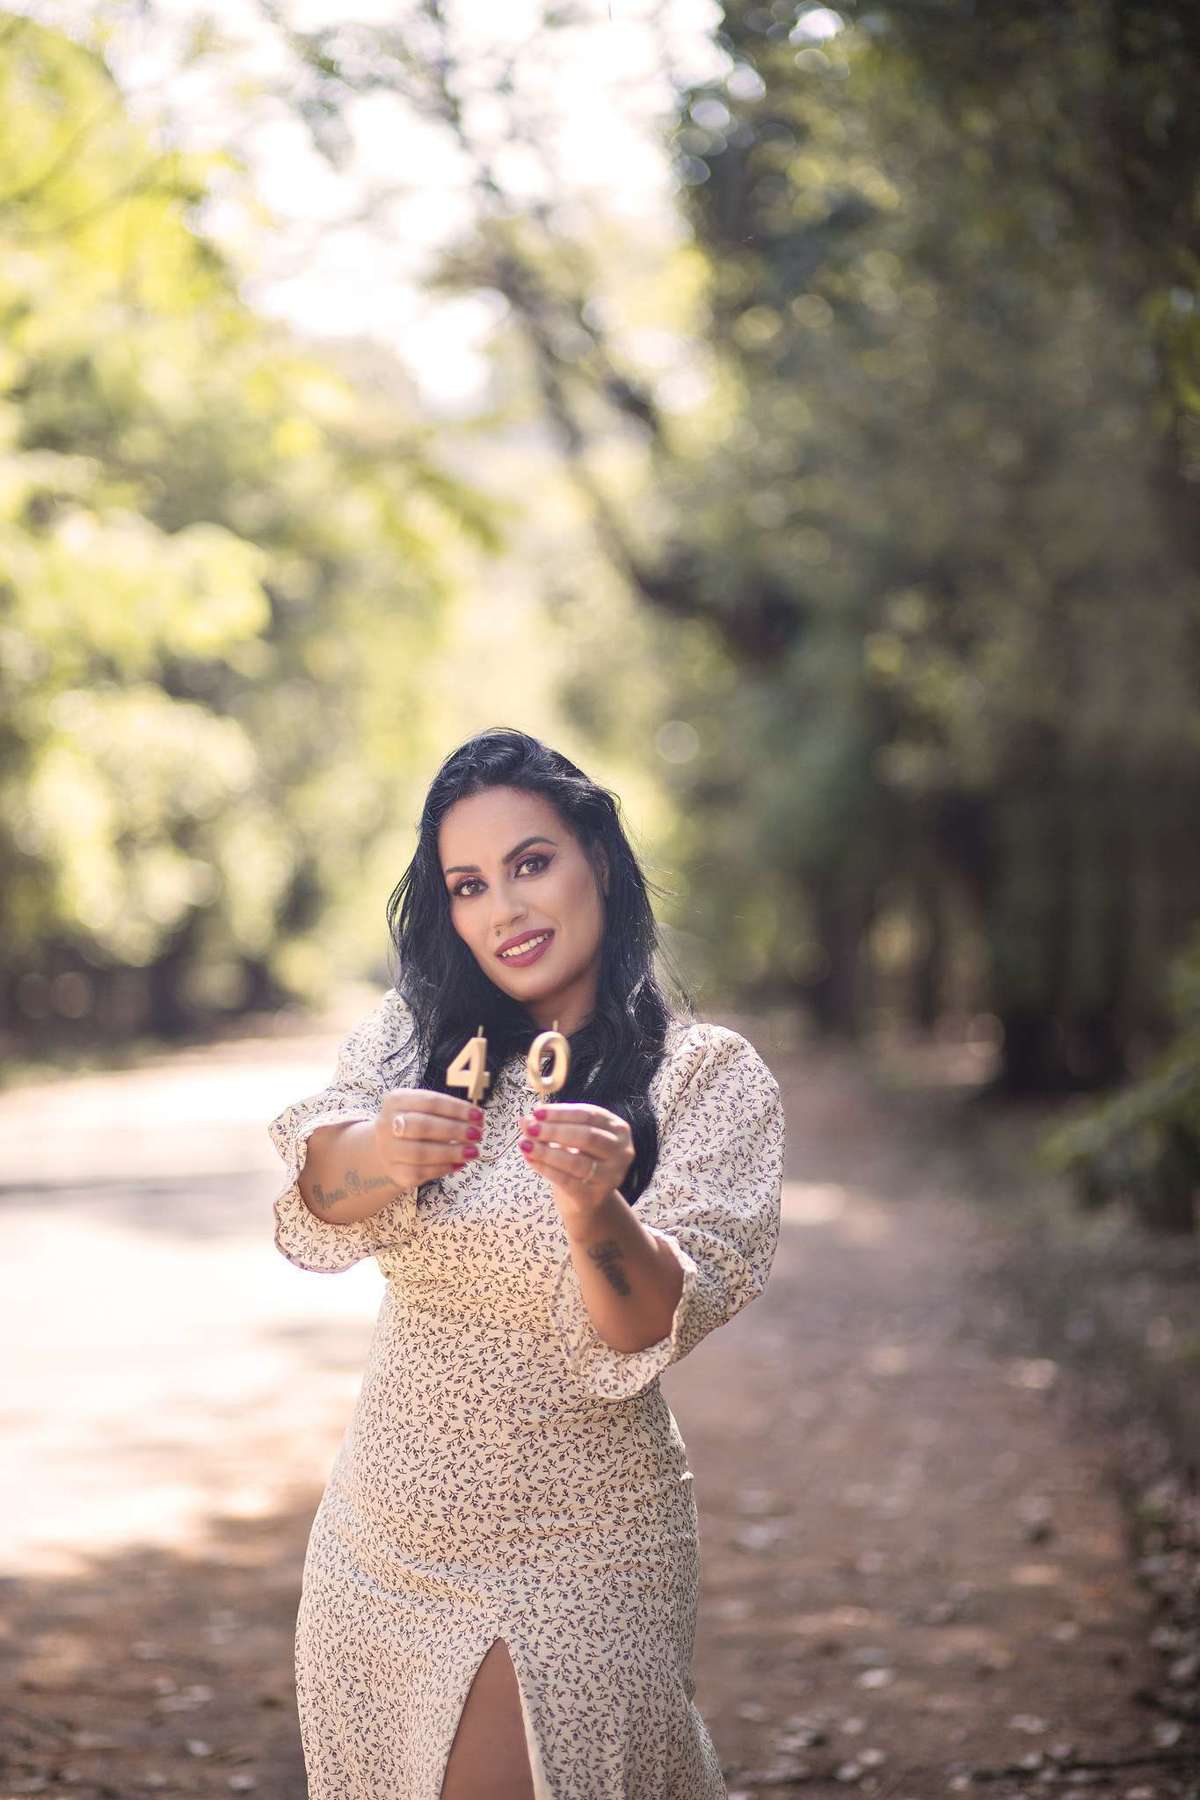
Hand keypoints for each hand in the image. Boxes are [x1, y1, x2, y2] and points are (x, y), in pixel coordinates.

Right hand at [374, 1087, 483, 1187]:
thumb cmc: (412, 1125)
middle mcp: (388, 1124)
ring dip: (452, 1152)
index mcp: (397, 1101)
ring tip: (473, 1151)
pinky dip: (443, 1168)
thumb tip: (475, 1119)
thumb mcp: (421, 1109)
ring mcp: (389, 1150)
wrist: (384, 1150)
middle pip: (423, 1126)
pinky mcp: (395, 1172)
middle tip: (477, 1134)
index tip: (478, 1115)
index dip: (456, 1109)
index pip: (430, 1102)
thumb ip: (445, 1112)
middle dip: (454, 1130)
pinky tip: (458, 1164)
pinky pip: (421, 1172)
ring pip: (421, 1153)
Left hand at [518, 1102, 634, 1218]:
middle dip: (555, 1131)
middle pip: (587, 1137)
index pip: (589, 1115)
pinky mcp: (595, 1196)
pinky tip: (530, 1160)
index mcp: (619, 1129)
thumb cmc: (581, 1159)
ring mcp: (611, 1176)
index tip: (537, 1112)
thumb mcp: (569, 1138)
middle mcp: (621, 1152)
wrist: (589, 1198)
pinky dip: (545, 1169)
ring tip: (525, 1144)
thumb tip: (525, 1119)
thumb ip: (550, 1127)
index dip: (562, 1113)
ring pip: (576, 1162)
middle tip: (530, 1128)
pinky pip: (566, 1181)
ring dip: (547, 1151)